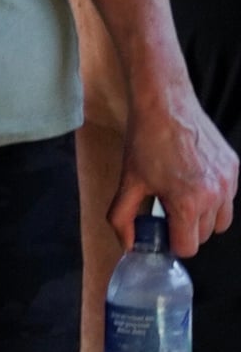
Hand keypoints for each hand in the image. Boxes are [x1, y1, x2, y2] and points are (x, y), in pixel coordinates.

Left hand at [118, 78, 237, 257]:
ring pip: (220, 220)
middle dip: (184, 229)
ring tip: (181, 197)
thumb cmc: (146, 141)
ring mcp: (228, 181)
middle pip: (203, 236)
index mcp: (188, 203)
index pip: (188, 248)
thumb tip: (127, 245)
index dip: (170, 242)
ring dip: (202, 217)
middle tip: (166, 209)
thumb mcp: (127, 183)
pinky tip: (193, 182)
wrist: (164, 104)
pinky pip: (228, 197)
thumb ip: (122, 219)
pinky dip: (213, 198)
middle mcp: (214, 195)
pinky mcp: (234, 167)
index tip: (160, 229)